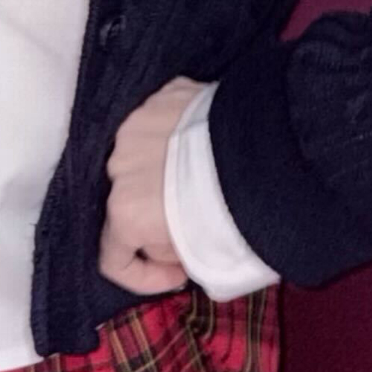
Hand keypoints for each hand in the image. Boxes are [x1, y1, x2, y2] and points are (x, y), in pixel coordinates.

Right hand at [97, 73, 207, 295]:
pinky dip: (174, 136)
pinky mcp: (160, 95)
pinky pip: (159, 122)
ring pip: (139, 156)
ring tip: (197, 174)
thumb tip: (162, 244)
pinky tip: (203, 141)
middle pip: (125, 202)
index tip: (177, 274)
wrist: (259, 152)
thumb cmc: (229, 213)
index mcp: (123, 212)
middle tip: (190, 219)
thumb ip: (163, 254)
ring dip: (160, 171)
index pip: (111, 258)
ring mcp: (135, 124)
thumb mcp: (195, 259)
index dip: (142, 277)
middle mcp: (117, 166)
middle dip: (152, 216)